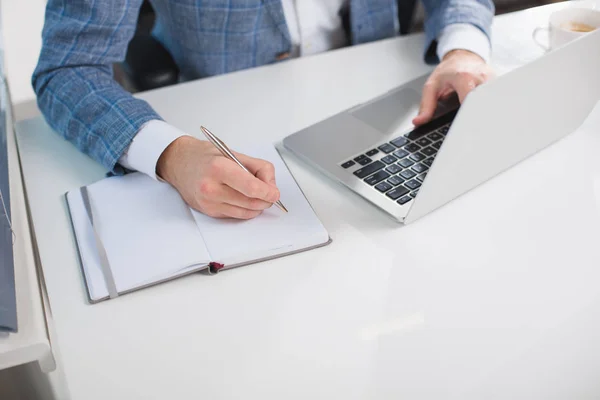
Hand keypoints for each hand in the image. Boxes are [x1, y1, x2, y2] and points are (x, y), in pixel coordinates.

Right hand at [157, 136, 279, 218]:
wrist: (179, 164)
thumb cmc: (206, 157)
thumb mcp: (234, 153)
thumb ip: (258, 168)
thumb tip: (272, 186)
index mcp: (219, 168)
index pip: (251, 188)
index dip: (268, 193)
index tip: (275, 193)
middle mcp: (212, 187)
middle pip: (251, 203)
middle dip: (266, 200)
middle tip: (270, 194)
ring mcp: (209, 202)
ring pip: (246, 212)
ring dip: (257, 206)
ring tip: (257, 195)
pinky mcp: (209, 212)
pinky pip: (236, 215)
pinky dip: (245, 209)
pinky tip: (243, 198)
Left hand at [413, 49, 494, 125]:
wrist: (463, 56)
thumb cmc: (448, 71)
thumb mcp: (432, 86)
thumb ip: (426, 105)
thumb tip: (418, 122)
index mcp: (464, 77)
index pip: (469, 100)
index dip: (467, 116)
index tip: (463, 128)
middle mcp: (481, 77)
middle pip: (483, 103)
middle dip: (476, 117)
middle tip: (470, 129)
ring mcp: (493, 80)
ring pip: (492, 102)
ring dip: (484, 112)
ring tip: (478, 119)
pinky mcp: (499, 83)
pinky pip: (495, 98)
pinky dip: (489, 107)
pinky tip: (484, 111)